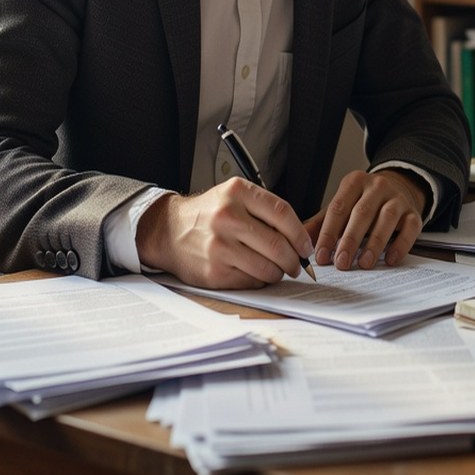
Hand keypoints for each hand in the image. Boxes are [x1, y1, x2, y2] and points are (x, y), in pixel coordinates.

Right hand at [136, 179, 314, 288]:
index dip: (300, 234)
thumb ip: (264, 210)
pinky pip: (251, 282)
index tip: (305, 246)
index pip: (282, 213)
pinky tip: (255, 273)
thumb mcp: (233, 196)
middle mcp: (227, 217)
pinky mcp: (214, 271)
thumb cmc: (208, 215)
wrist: (169, 231)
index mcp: (237, 193)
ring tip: (277, 270)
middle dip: (293, 260)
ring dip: (279, 273)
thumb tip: (299, 237)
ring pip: (267, 268)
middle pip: (277, 245)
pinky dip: (259, 280)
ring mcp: (219, 246)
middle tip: (296, 264)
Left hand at [305, 169, 424, 270]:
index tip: (322, 255)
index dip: (329, 233)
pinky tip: (390, 259)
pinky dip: (400, 245)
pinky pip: (410, 228)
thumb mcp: (342, 206)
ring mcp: (397, 198)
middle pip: (362, 213)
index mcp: (354, 182)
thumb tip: (298, 240)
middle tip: (341, 263)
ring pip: (387, 219)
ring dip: (374, 244)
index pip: (338, 208)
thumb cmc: (364, 202)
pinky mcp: (414, 213)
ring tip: (364, 264)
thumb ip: (321, 223)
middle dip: (350, 240)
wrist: (399, 188)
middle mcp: (377, 186)